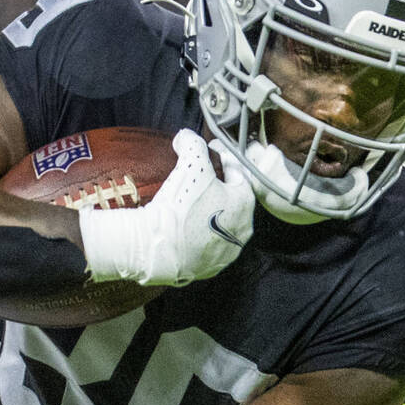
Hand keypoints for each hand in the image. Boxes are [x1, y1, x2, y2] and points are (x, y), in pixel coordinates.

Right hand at [79, 129, 253, 285]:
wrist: (159, 249)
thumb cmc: (180, 207)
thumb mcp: (190, 165)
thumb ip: (193, 144)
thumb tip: (186, 136)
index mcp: (245, 202)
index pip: (236, 173)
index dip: (220, 160)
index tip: (206, 154)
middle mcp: (243, 229)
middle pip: (231, 200)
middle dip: (216, 187)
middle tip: (196, 179)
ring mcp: (228, 251)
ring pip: (221, 224)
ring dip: (208, 212)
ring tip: (188, 204)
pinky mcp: (211, 268)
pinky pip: (207, 244)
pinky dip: (199, 234)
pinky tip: (184, 227)